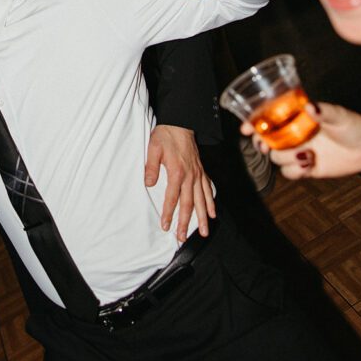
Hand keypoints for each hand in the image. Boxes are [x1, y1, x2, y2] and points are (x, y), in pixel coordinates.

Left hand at [145, 125, 215, 241]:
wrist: (181, 123)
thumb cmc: (166, 135)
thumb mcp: (153, 148)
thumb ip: (151, 167)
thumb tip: (148, 183)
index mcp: (177, 172)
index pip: (172, 198)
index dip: (168, 213)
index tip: (165, 226)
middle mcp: (190, 176)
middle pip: (189, 204)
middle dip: (186, 222)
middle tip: (183, 237)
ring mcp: (198, 174)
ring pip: (201, 200)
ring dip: (203, 218)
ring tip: (204, 232)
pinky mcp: (201, 171)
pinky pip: (208, 189)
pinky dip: (210, 202)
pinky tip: (212, 213)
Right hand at [241, 102, 360, 179]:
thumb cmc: (353, 126)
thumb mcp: (340, 116)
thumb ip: (324, 112)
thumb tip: (311, 107)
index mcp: (295, 117)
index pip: (268, 117)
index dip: (253, 122)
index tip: (246, 127)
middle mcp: (292, 134)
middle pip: (265, 139)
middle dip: (261, 143)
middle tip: (265, 147)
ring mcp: (297, 151)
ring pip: (276, 157)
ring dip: (287, 158)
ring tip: (307, 155)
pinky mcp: (304, 167)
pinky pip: (288, 173)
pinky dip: (295, 171)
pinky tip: (309, 165)